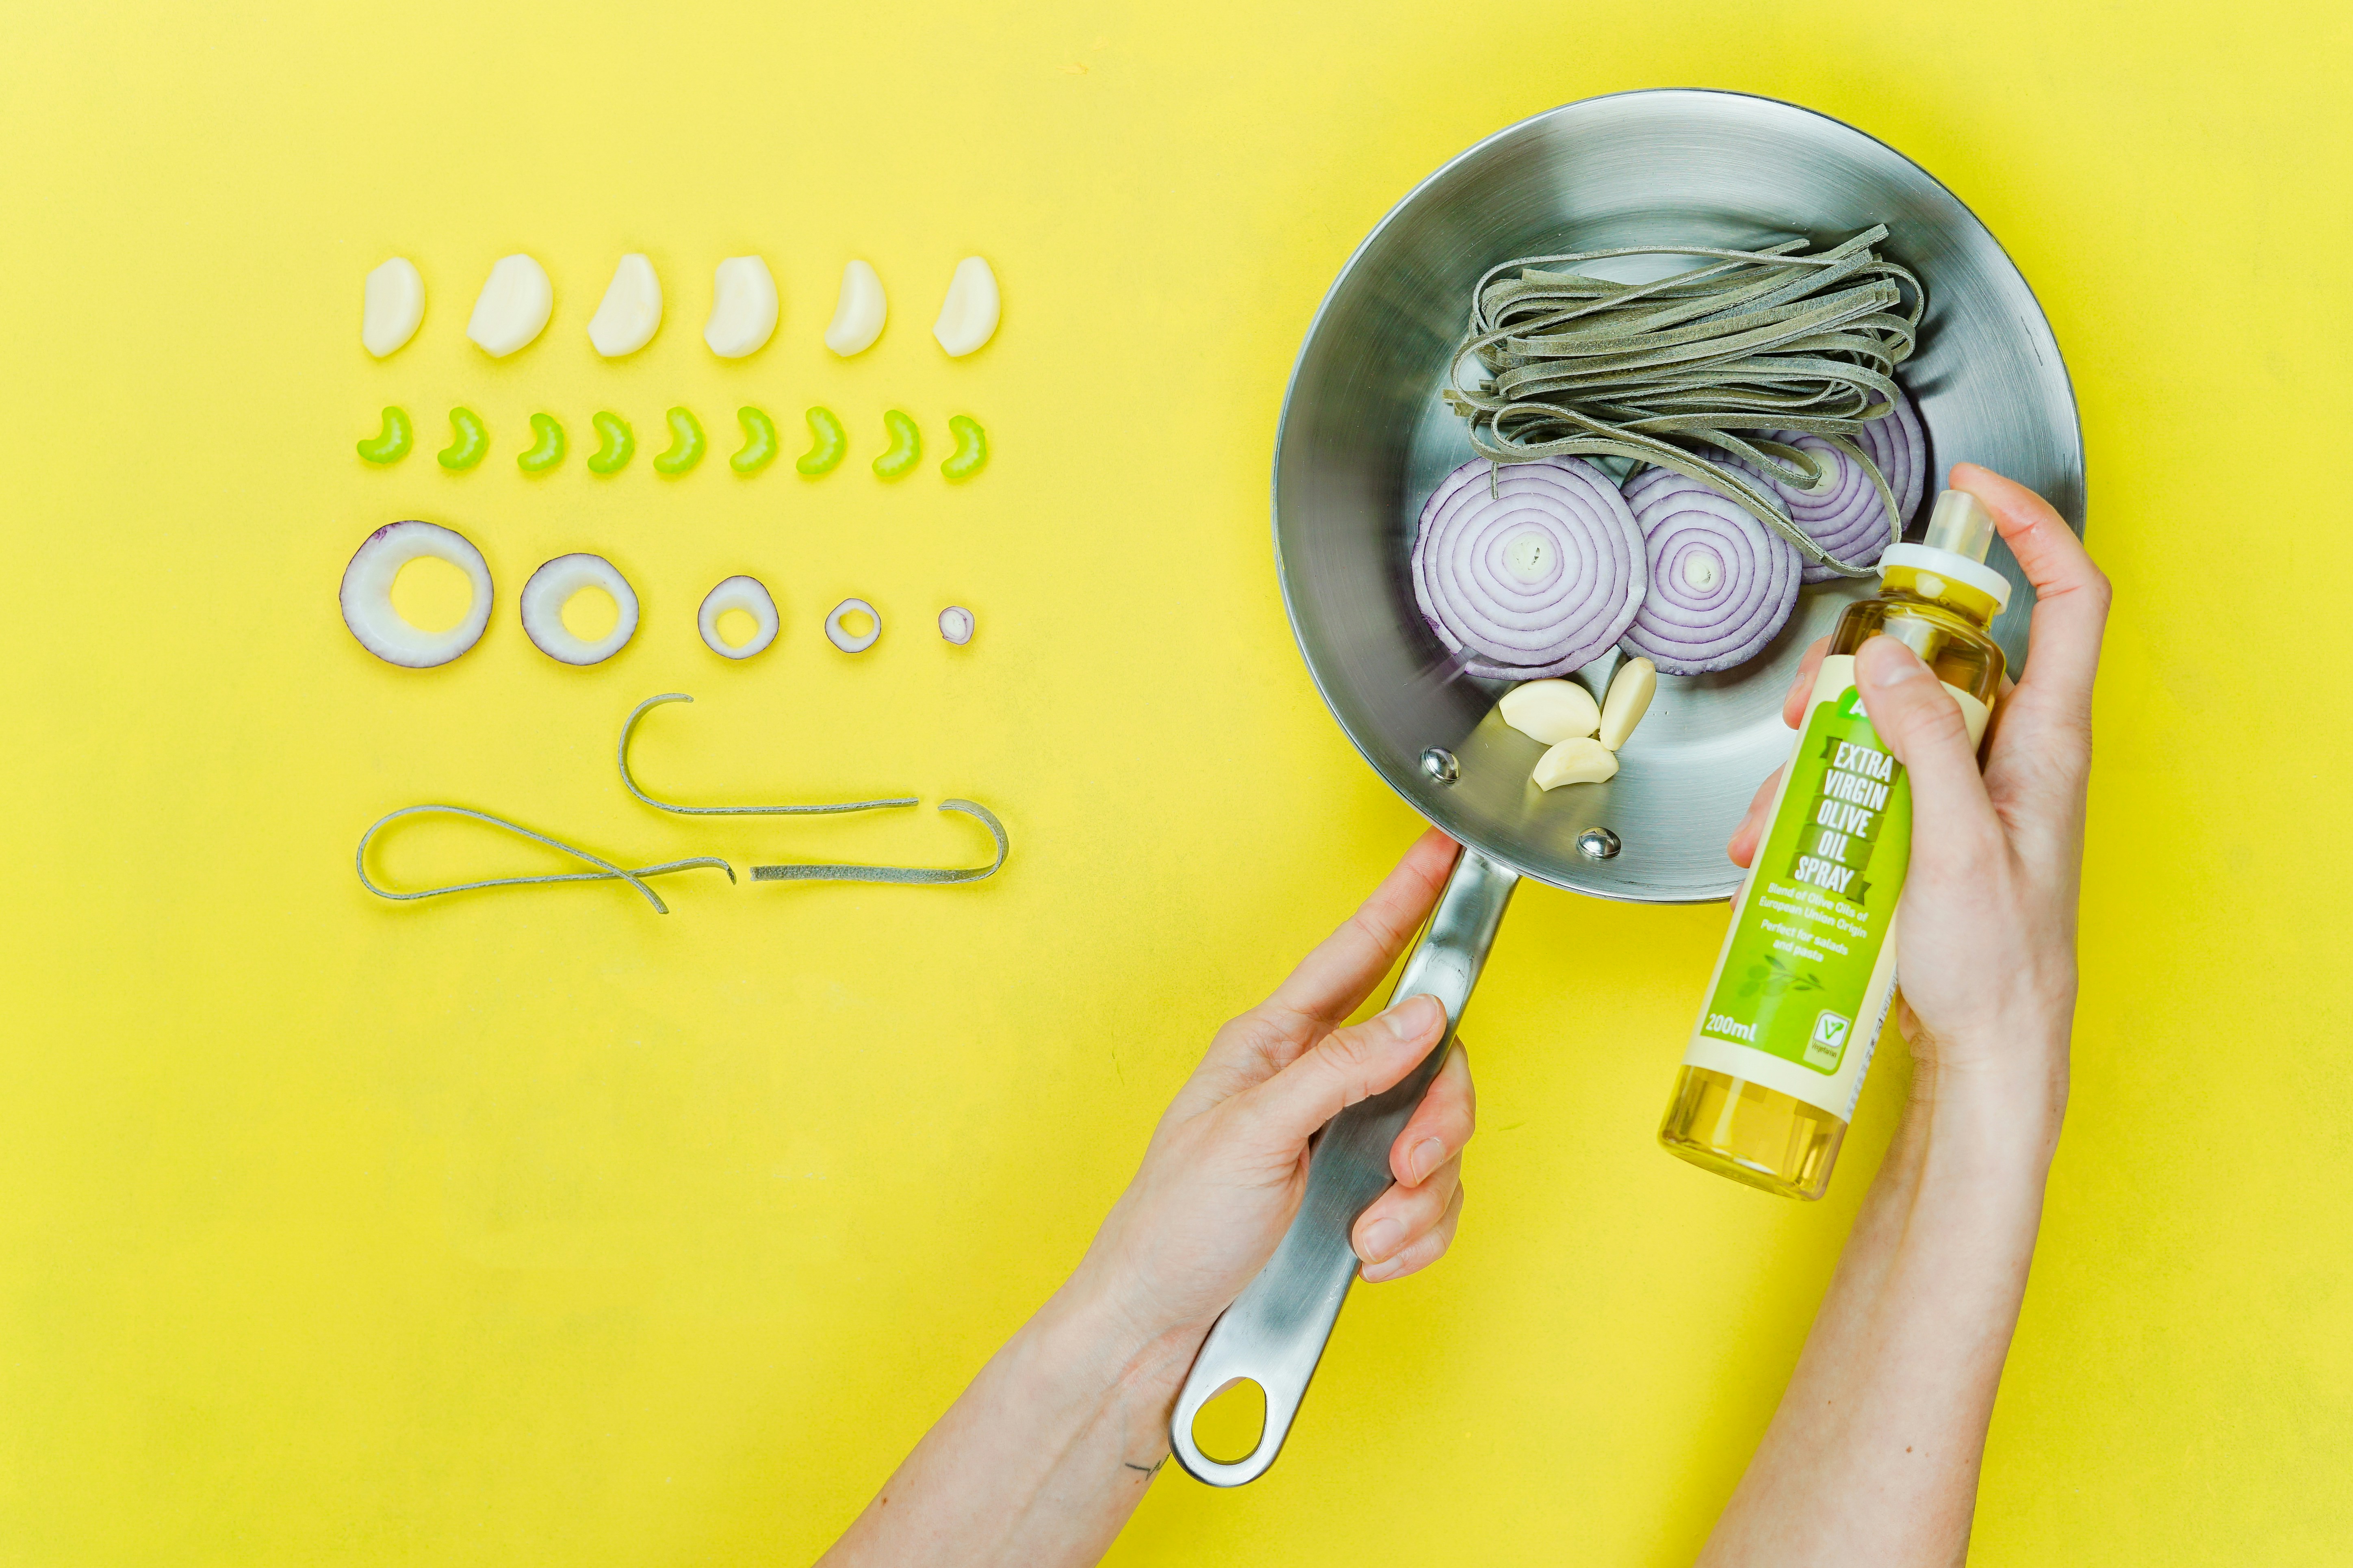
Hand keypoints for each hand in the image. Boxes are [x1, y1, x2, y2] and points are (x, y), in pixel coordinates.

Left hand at [1067, 828, 1475, 1349]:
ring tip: (1367, 1232)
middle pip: (1428, 1061)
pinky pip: (1430, 1200)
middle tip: (1408, 1164)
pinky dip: (1413, 1234)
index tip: (1442, 852)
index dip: (1402, 901)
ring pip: (1438, 1138)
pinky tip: (1370, 1255)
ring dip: (1419, 1196)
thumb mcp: (1253, 1133)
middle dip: (1436, 1120)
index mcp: (1276, 1044)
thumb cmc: (1175, 1224)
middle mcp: (1318, 1083)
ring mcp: (1345, 1142)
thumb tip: (1419, 1015)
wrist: (1163, 1323)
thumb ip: (1342, 1069)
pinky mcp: (1363, 1199)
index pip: (1355, 955)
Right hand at [1728, 462, 2108, 1116]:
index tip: (1971, 494)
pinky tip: (1778, 844)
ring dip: (1818, 753)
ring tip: (1777, 808)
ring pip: (1887, 723)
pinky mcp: (1926, 828)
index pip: (2069, 601)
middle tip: (1808, 702)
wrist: (1988, 1056)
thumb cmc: (2000, 968)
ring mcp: (1966, 791)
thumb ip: (1924, 746)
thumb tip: (1886, 662)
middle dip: (1858, 671)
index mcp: (2046, 741)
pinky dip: (1814, 803)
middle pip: (1941, 658)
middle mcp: (2010, 754)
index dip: (2032, 531)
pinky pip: (1865, 783)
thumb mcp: (1956, 845)